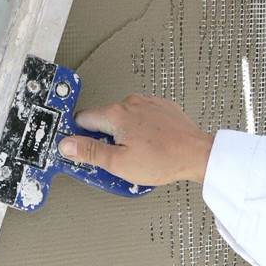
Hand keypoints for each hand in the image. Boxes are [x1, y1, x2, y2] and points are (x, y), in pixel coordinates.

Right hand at [58, 95, 213, 185]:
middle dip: (105, 138)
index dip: (80, 136)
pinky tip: (151, 145)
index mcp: (116, 114)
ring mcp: (149, 103)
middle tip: (116, 157)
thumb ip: (89, 152)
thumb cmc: (164, 159)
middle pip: (104, 119)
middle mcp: (131, 103)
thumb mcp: (118, 163)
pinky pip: (144, 117)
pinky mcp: (163, 108)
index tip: (83, 147)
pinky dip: (143, 129)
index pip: (82, 119)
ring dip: (125, 133)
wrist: (198, 155)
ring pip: (125, 118)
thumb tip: (67, 145)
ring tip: (138, 154)